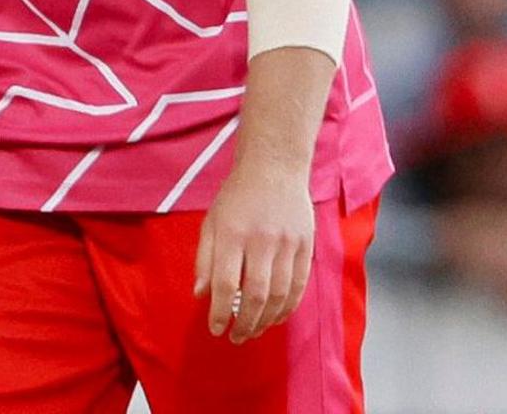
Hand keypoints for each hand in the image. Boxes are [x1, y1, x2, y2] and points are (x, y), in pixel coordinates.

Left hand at [193, 165, 314, 342]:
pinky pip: (299, 286)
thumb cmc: (236, 197)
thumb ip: (205, 259)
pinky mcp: (306, 246)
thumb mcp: (210, 223)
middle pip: (256, 295)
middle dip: (245, 323)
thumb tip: (201, 294)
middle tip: (236, 337)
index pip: (226, 284)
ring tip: (254, 332)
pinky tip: (276, 318)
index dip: (220, 312)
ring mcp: (287, 244)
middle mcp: (261, 241)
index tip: (215, 329)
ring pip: (280, 295)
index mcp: (232, 234)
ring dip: (267, 320)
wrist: (273, 168)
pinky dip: (288, 307)